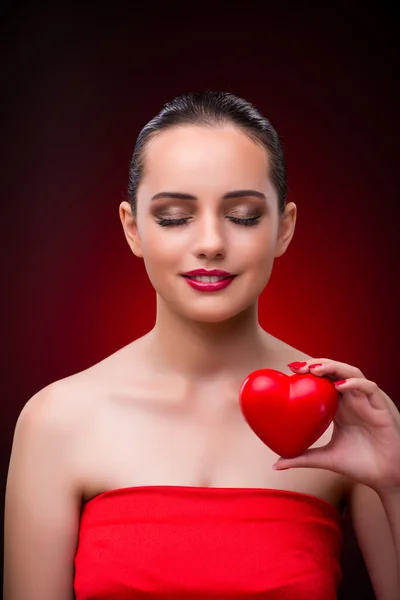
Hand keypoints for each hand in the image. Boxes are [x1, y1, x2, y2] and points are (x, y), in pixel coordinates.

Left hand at [273, 359, 399, 493]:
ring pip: (352, 372)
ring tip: (316, 370)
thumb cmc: (360, 465)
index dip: (309, 370)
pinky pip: (370, 388)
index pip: (324, 379)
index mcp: (340, 406)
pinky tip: (340, 387)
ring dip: (334, 367)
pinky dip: (355, 384)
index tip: (290, 369)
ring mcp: (368, 401)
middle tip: (299, 367)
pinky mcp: (382, 408)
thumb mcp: (325, 459)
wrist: (387, 480)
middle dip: (318, 364)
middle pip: (336, 371)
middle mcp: (353, 399)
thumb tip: (276, 464)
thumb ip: (302, 458)